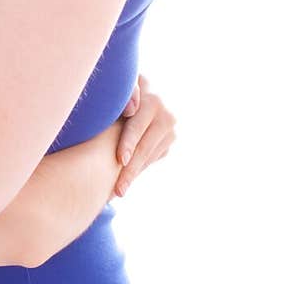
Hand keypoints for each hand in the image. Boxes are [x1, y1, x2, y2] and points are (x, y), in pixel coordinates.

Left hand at [114, 75, 176, 196]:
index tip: (120, 159)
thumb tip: (132, 109)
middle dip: (131, 168)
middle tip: (118, 189)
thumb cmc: (113, 95)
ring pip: (149, 156)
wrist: (125, 99)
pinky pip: (151, 159)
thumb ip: (125, 95)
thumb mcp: (117, 92)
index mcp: (149, 96)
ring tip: (118, 191)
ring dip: (134, 174)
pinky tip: (124, 182)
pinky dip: (137, 170)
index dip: (129, 141)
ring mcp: (169, 127)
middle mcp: (163, 111)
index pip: (138, 123)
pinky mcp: (168, 141)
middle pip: (145, 145)